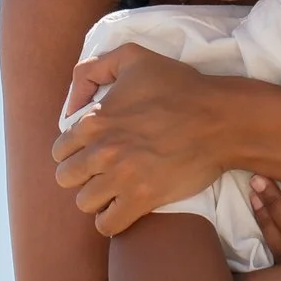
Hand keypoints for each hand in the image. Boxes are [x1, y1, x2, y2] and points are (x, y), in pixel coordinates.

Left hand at [54, 45, 241, 233]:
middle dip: (81, 175)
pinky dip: (111, 221)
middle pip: (66, 178)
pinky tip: (122, 208)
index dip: (74, 151)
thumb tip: (71, 105)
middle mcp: (102, 151)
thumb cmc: (179, 86)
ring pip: (84, 203)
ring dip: (97, 198)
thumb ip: (92, 70)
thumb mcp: (133, 56)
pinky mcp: (142, 199)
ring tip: (114, 190)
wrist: (219, 119)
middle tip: (102, 171)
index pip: (60, 149)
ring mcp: (121, 177)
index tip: (92, 151)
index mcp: (95, 120)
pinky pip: (108, 224)